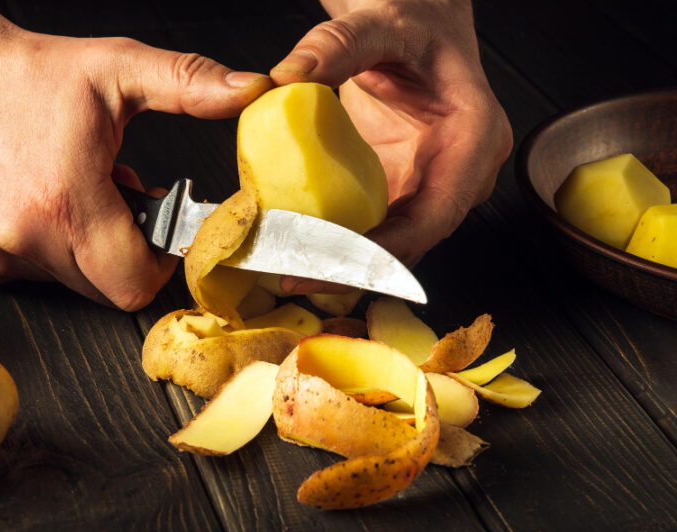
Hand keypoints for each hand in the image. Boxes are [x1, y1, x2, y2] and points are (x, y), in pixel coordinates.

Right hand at [0, 5, 270, 309]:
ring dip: (96, 250)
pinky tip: (54, 204)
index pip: (134, 283)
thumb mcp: (118, 67)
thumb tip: (250, 89)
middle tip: (123, 200)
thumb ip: (189, 84)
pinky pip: (44, 275)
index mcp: (67, 200)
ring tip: (85, 195)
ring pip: (78, 284)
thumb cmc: (26, 73)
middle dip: (131, 254)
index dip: (161, 265)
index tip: (163, 230)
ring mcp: (1, 253)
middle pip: (110, 289)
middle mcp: (28, 237)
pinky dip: (61, 250)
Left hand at [271, 0, 511, 293]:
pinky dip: (339, 243)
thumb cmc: (416, 27)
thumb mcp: (381, 26)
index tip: (329, 262)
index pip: (432, 217)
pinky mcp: (405, 191)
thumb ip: (337, 45)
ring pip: (392, 245)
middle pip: (410, 243)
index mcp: (473, 141)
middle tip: (294, 275)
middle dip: (352, 267)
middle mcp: (460, 175)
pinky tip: (299, 249)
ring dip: (342, 263)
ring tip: (289, 271)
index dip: (381, 251)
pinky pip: (376, 229)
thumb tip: (287, 75)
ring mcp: (432, 187)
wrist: (420, 29)